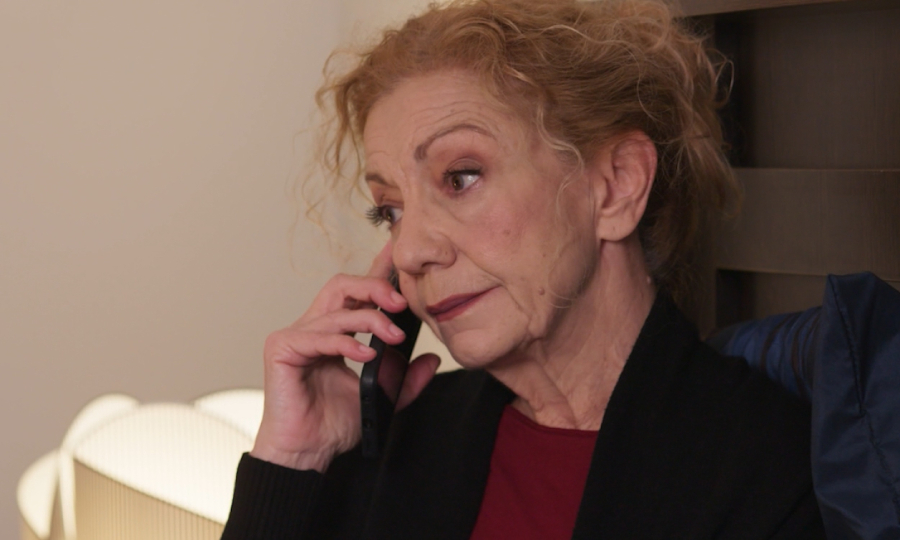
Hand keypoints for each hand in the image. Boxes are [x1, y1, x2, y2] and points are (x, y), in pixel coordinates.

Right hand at [250, 242, 440, 471]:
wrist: (306, 452)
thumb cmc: (332, 424)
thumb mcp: (381, 397)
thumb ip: (405, 379)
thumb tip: (432, 360)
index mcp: (333, 332)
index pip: (356, 292)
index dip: (375, 270)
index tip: (397, 252)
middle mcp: (313, 327)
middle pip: (342, 285)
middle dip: (374, 286)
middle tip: (402, 302)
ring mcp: (295, 336)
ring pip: (336, 310)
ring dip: (370, 320)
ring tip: (393, 337)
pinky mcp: (281, 349)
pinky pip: (317, 335)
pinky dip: (345, 342)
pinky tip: (366, 354)